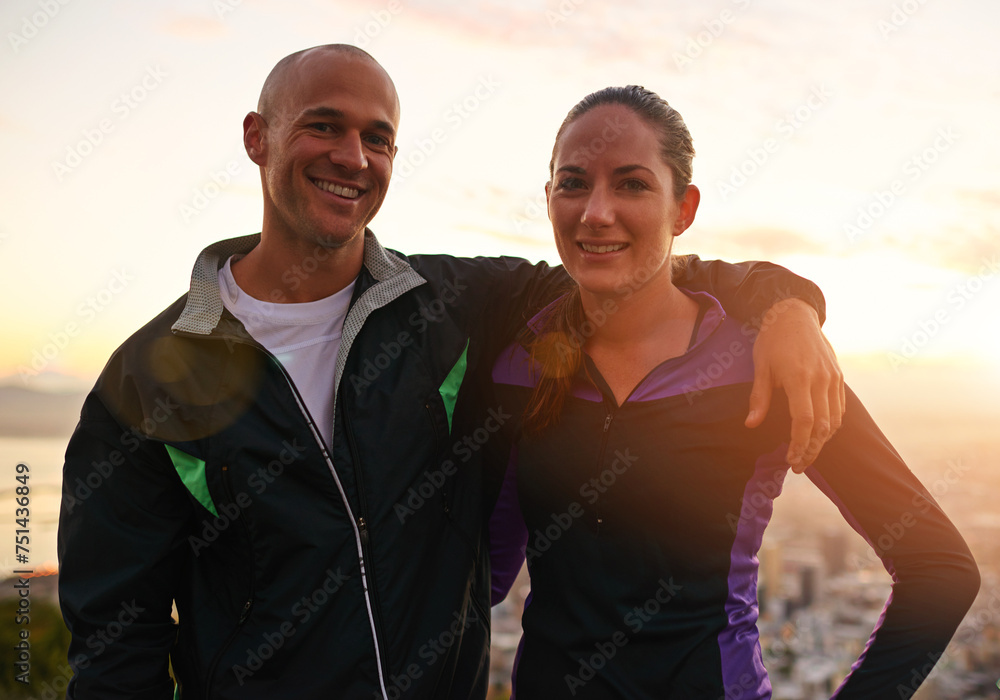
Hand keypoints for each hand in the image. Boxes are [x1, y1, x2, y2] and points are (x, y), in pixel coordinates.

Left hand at [744, 298, 844, 472]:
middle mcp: (821, 379)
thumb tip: (751, 425)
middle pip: (823, 425)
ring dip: (823, 441)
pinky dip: (832, 425)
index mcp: (800, 377)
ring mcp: (833, 377)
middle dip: (812, 449)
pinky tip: (819, 434)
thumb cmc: (772, 339)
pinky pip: (840, 407)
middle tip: (799, 465)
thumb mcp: (760, 366)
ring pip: (835, 419)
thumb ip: (759, 397)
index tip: (791, 460)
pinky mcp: (838, 376)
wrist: (795, 313)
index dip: (799, 444)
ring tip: (808, 453)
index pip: (804, 420)